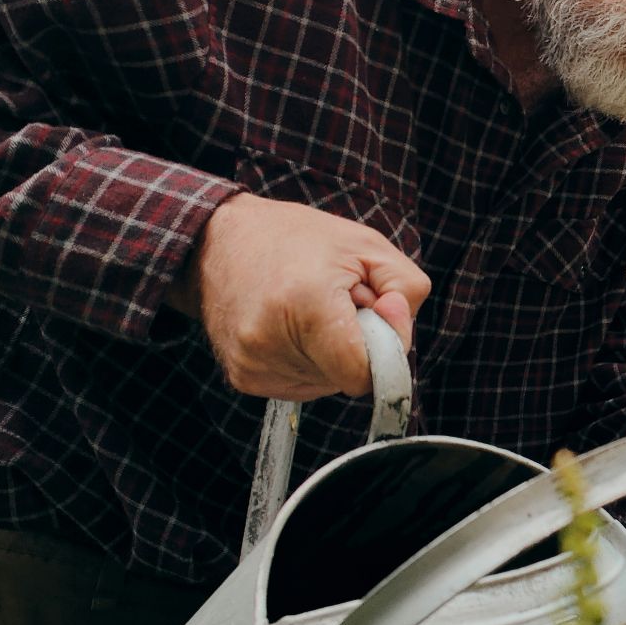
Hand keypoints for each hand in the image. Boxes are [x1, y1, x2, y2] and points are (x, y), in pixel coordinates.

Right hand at [168, 193, 430, 398]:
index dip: (384, 347)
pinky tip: (290, 326)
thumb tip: (399, 335)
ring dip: (331, 352)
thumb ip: (406, 290)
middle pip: (348, 377)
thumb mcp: (368, 245)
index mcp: (306, 305)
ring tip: (309, 309)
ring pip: (327, 384)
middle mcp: (270, 342)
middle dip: (356, 343)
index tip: (374, 312)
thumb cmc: (299, 240)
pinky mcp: (243, 377)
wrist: (218, 242)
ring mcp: (252, 365)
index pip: (363, 373)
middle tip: (335, 301)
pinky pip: (302, 384)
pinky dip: (309, 360)